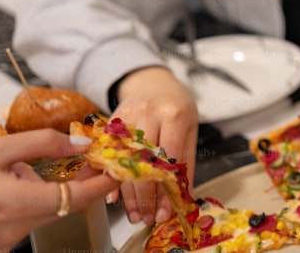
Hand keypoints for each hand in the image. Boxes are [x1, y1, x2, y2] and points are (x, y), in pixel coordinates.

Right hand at [0, 129, 118, 250]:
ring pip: (50, 213)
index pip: (76, 198)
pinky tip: (20, 182)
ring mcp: (8, 240)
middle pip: (67, 206)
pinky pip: (32, 220)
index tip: (120, 169)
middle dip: (86, 183)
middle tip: (96, 160)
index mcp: (15, 203)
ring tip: (42, 167)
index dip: (103, 184)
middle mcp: (14, 229)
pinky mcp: (2, 243)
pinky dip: (37, 201)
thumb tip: (83, 143)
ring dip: (58, 191)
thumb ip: (43, 143)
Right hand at [107, 66, 197, 225]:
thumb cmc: (176, 106)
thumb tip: (184, 196)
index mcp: (175, 115)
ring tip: (134, 214)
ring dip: (127, 194)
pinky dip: (110, 178)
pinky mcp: (111, 122)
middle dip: (144, 197)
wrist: (152, 82)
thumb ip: (187, 161)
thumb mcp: (190, 128)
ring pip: (125, 162)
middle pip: (144, 163)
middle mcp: (149, 114)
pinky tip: (114, 196)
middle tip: (147, 218)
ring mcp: (127, 117)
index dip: (165, 189)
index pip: (169, 158)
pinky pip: (109, 155)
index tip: (164, 211)